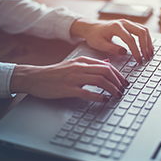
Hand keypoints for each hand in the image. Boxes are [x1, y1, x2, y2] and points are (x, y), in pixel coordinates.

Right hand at [10, 56, 128, 101]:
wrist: (36, 77)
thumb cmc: (56, 72)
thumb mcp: (74, 64)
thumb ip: (91, 64)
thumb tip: (107, 63)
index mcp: (82, 61)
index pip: (107, 65)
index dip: (118, 74)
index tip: (124, 82)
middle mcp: (80, 67)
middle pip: (106, 72)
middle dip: (118, 81)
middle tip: (123, 90)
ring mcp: (74, 78)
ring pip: (99, 81)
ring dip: (112, 89)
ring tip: (117, 95)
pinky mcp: (68, 89)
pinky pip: (87, 92)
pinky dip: (98, 96)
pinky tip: (104, 100)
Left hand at [70, 18, 153, 63]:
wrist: (91, 27)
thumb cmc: (94, 36)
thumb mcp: (99, 44)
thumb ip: (112, 48)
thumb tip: (124, 52)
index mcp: (116, 27)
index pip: (130, 39)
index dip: (136, 50)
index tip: (138, 60)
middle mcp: (124, 22)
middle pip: (141, 32)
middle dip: (145, 45)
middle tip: (146, 57)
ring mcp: (128, 23)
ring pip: (143, 30)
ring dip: (148, 42)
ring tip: (150, 53)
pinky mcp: (130, 25)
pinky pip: (142, 30)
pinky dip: (147, 39)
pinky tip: (148, 47)